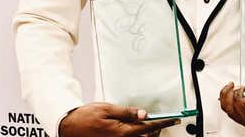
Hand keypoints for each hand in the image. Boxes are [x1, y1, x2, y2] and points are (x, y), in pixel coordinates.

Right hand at [59, 103, 180, 136]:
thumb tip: (144, 113)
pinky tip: (135, 129)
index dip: (164, 122)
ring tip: (149, 125)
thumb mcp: (107, 109)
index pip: (149, 127)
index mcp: (122, 132)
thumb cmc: (86, 116)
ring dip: (147, 134)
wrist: (69, 127)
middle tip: (162, 120)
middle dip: (157, 129)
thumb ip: (127, 112)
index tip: (175, 120)